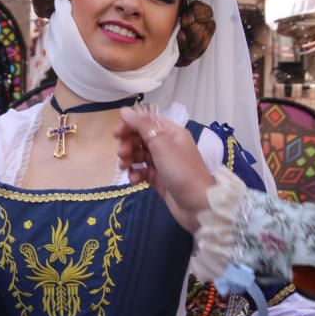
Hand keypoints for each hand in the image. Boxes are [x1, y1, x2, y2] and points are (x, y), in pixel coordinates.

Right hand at [114, 106, 214, 232]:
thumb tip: (125, 110)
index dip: (130, 125)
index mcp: (171, 132)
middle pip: (141, 138)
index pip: (147, 121)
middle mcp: (168, 145)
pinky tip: (134, 180)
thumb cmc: (181, 170)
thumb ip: (142, 126)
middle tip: (122, 154)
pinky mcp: (159, 179)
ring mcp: (163, 163)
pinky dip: (136, 174)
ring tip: (125, 167)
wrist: (197, 205)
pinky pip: (143, 171)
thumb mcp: (161, 144)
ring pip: (140, 155)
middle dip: (128, 144)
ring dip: (130, 159)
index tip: (116, 134)